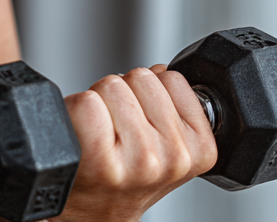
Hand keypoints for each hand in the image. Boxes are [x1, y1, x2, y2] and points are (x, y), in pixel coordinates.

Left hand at [53, 64, 217, 221]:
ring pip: (113, 85)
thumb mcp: (169, 144)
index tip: (142, 119)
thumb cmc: (127, 176)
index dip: (149, 91)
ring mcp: (140, 161)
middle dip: (124, 93)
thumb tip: (162, 70)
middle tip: (117, 127)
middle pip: (141, 76)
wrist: (95, 213)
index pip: (173, 78)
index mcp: (201, 150)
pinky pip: (87, 103)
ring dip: (99, 100)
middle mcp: (174, 158)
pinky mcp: (101, 161)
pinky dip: (75, 110)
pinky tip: (82, 136)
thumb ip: (173, 104)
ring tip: (101, 133)